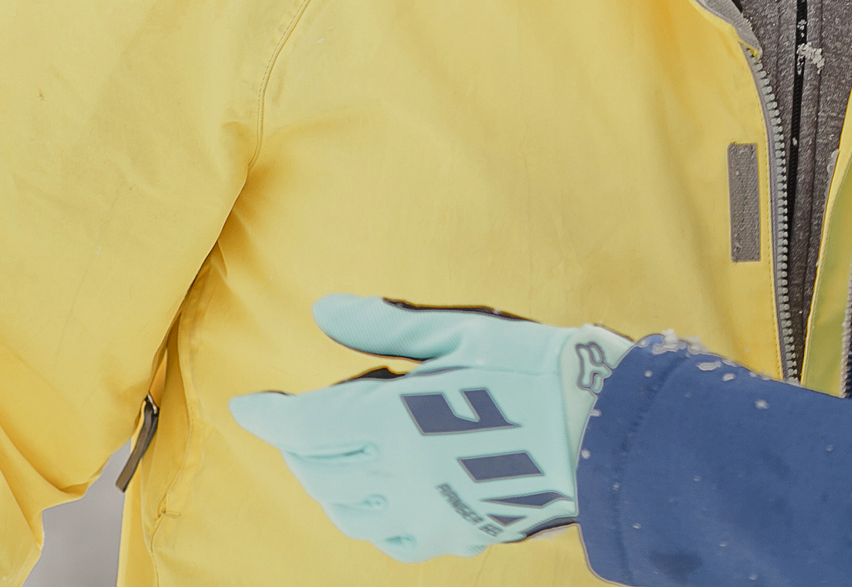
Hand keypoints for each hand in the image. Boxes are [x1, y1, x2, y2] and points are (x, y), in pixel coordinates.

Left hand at [229, 295, 630, 562]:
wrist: (602, 432)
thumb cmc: (534, 368)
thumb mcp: (461, 331)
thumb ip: (387, 328)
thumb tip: (325, 312)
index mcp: (397, 418)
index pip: (306, 425)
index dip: (269, 418)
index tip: (248, 408)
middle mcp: (402, 474)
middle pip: (319, 470)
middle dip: (296, 447)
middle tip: (295, 422)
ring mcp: (429, 512)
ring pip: (348, 511)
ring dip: (325, 483)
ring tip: (331, 457)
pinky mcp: (459, 533)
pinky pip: (391, 539)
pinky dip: (368, 518)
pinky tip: (379, 496)